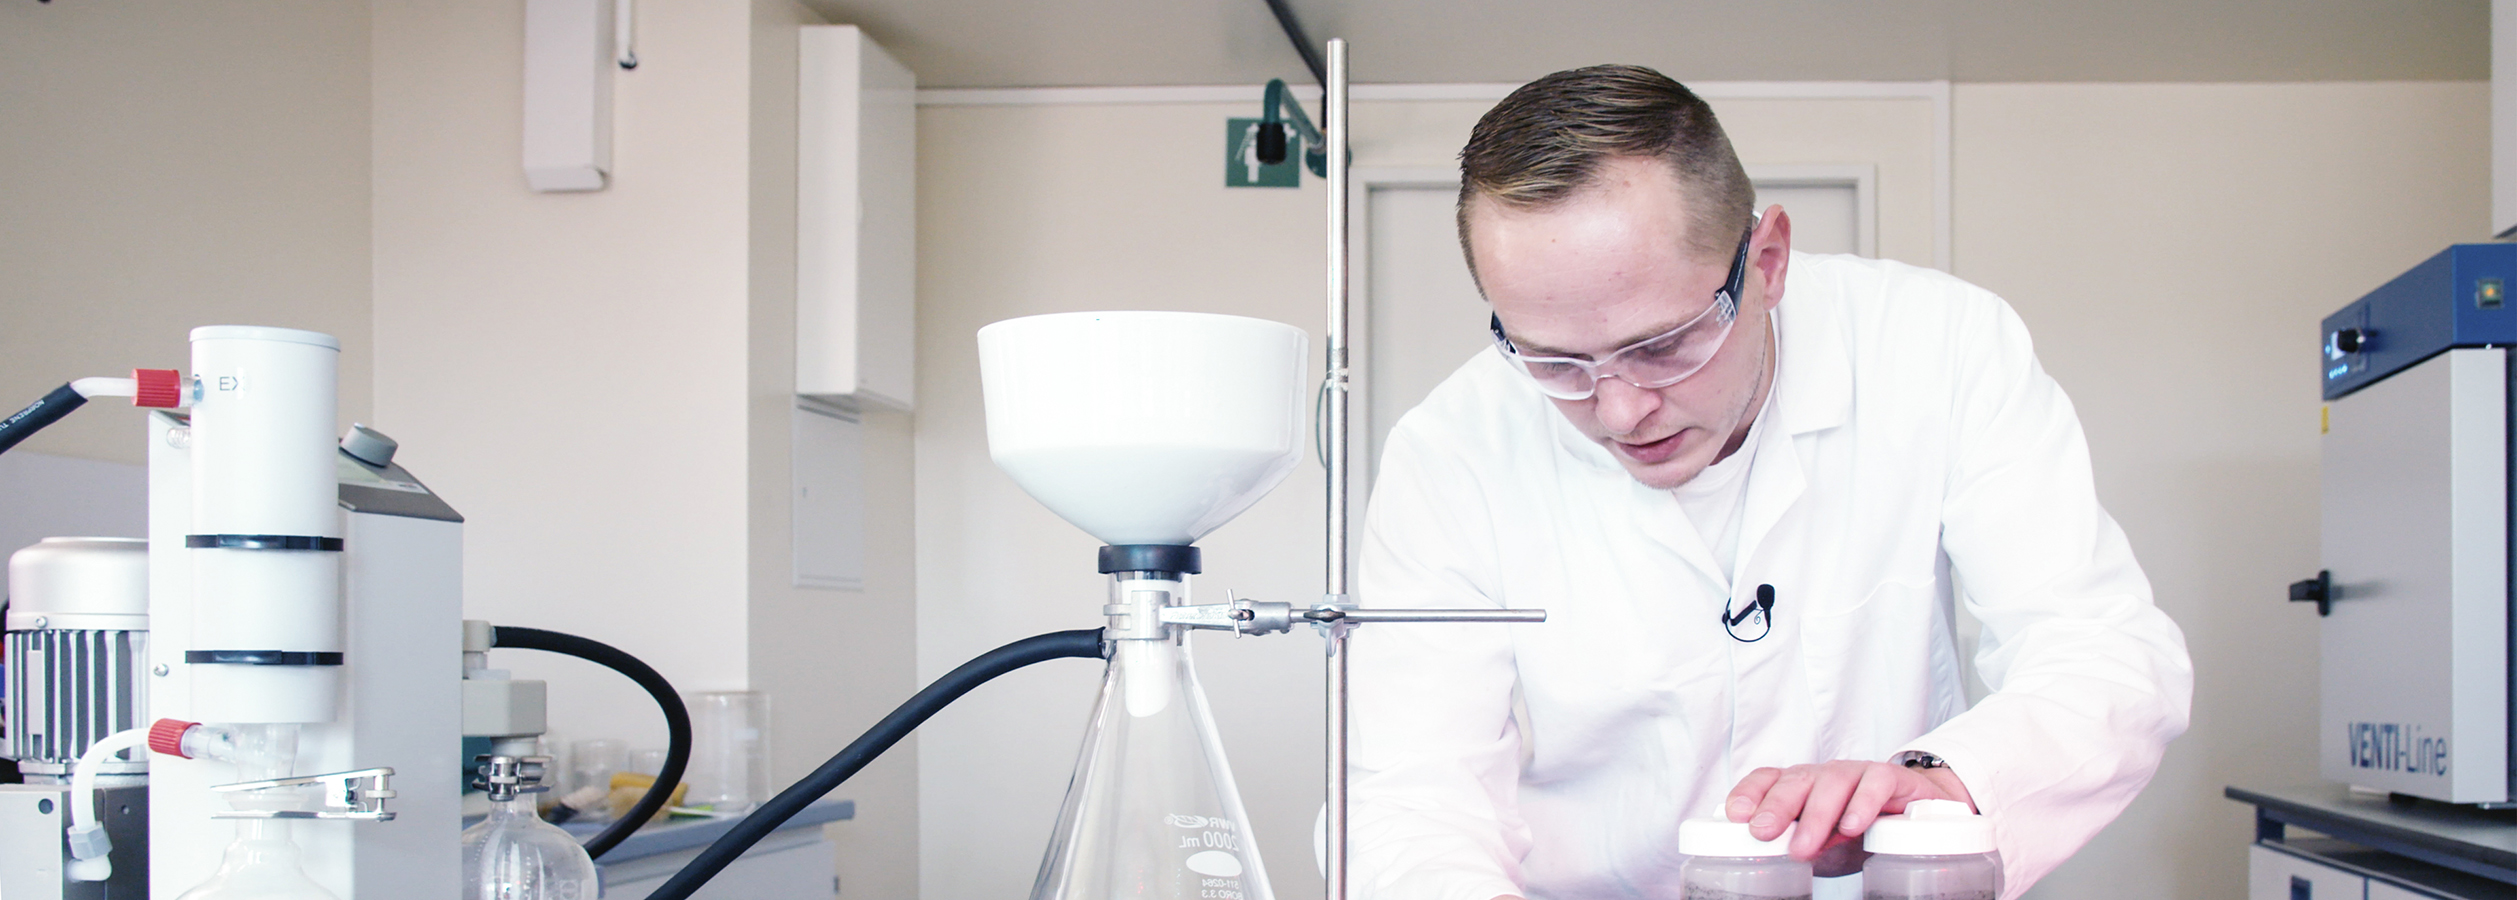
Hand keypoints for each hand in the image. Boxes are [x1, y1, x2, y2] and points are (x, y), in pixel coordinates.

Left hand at [1724, 759, 1973, 875]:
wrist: (1918, 813)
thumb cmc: (1859, 828)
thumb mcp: (1821, 842)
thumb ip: (1796, 845)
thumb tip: (1765, 864)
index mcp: (1800, 786)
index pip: (1767, 778)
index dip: (1749, 792)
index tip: (1735, 815)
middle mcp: (1824, 776)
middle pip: (1795, 781)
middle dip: (1776, 806)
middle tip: (1762, 833)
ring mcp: (1857, 773)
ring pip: (1832, 782)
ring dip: (1815, 814)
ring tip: (1804, 846)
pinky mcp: (1891, 778)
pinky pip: (1876, 783)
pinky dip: (1863, 803)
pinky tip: (1851, 826)